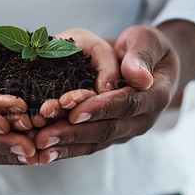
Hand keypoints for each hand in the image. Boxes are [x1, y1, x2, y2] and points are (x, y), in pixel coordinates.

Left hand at [31, 21, 194, 164]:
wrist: (147, 66)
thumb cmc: (143, 48)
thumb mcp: (145, 40)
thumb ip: (141, 54)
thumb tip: (139, 76)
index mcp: (155, 96)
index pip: (127, 104)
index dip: (101, 109)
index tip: (75, 113)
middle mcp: (142, 119)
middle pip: (107, 130)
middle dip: (74, 134)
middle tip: (44, 138)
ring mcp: (126, 130)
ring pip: (95, 142)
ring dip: (66, 147)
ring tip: (40, 150)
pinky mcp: (111, 135)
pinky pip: (89, 144)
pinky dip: (67, 149)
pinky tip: (45, 153)